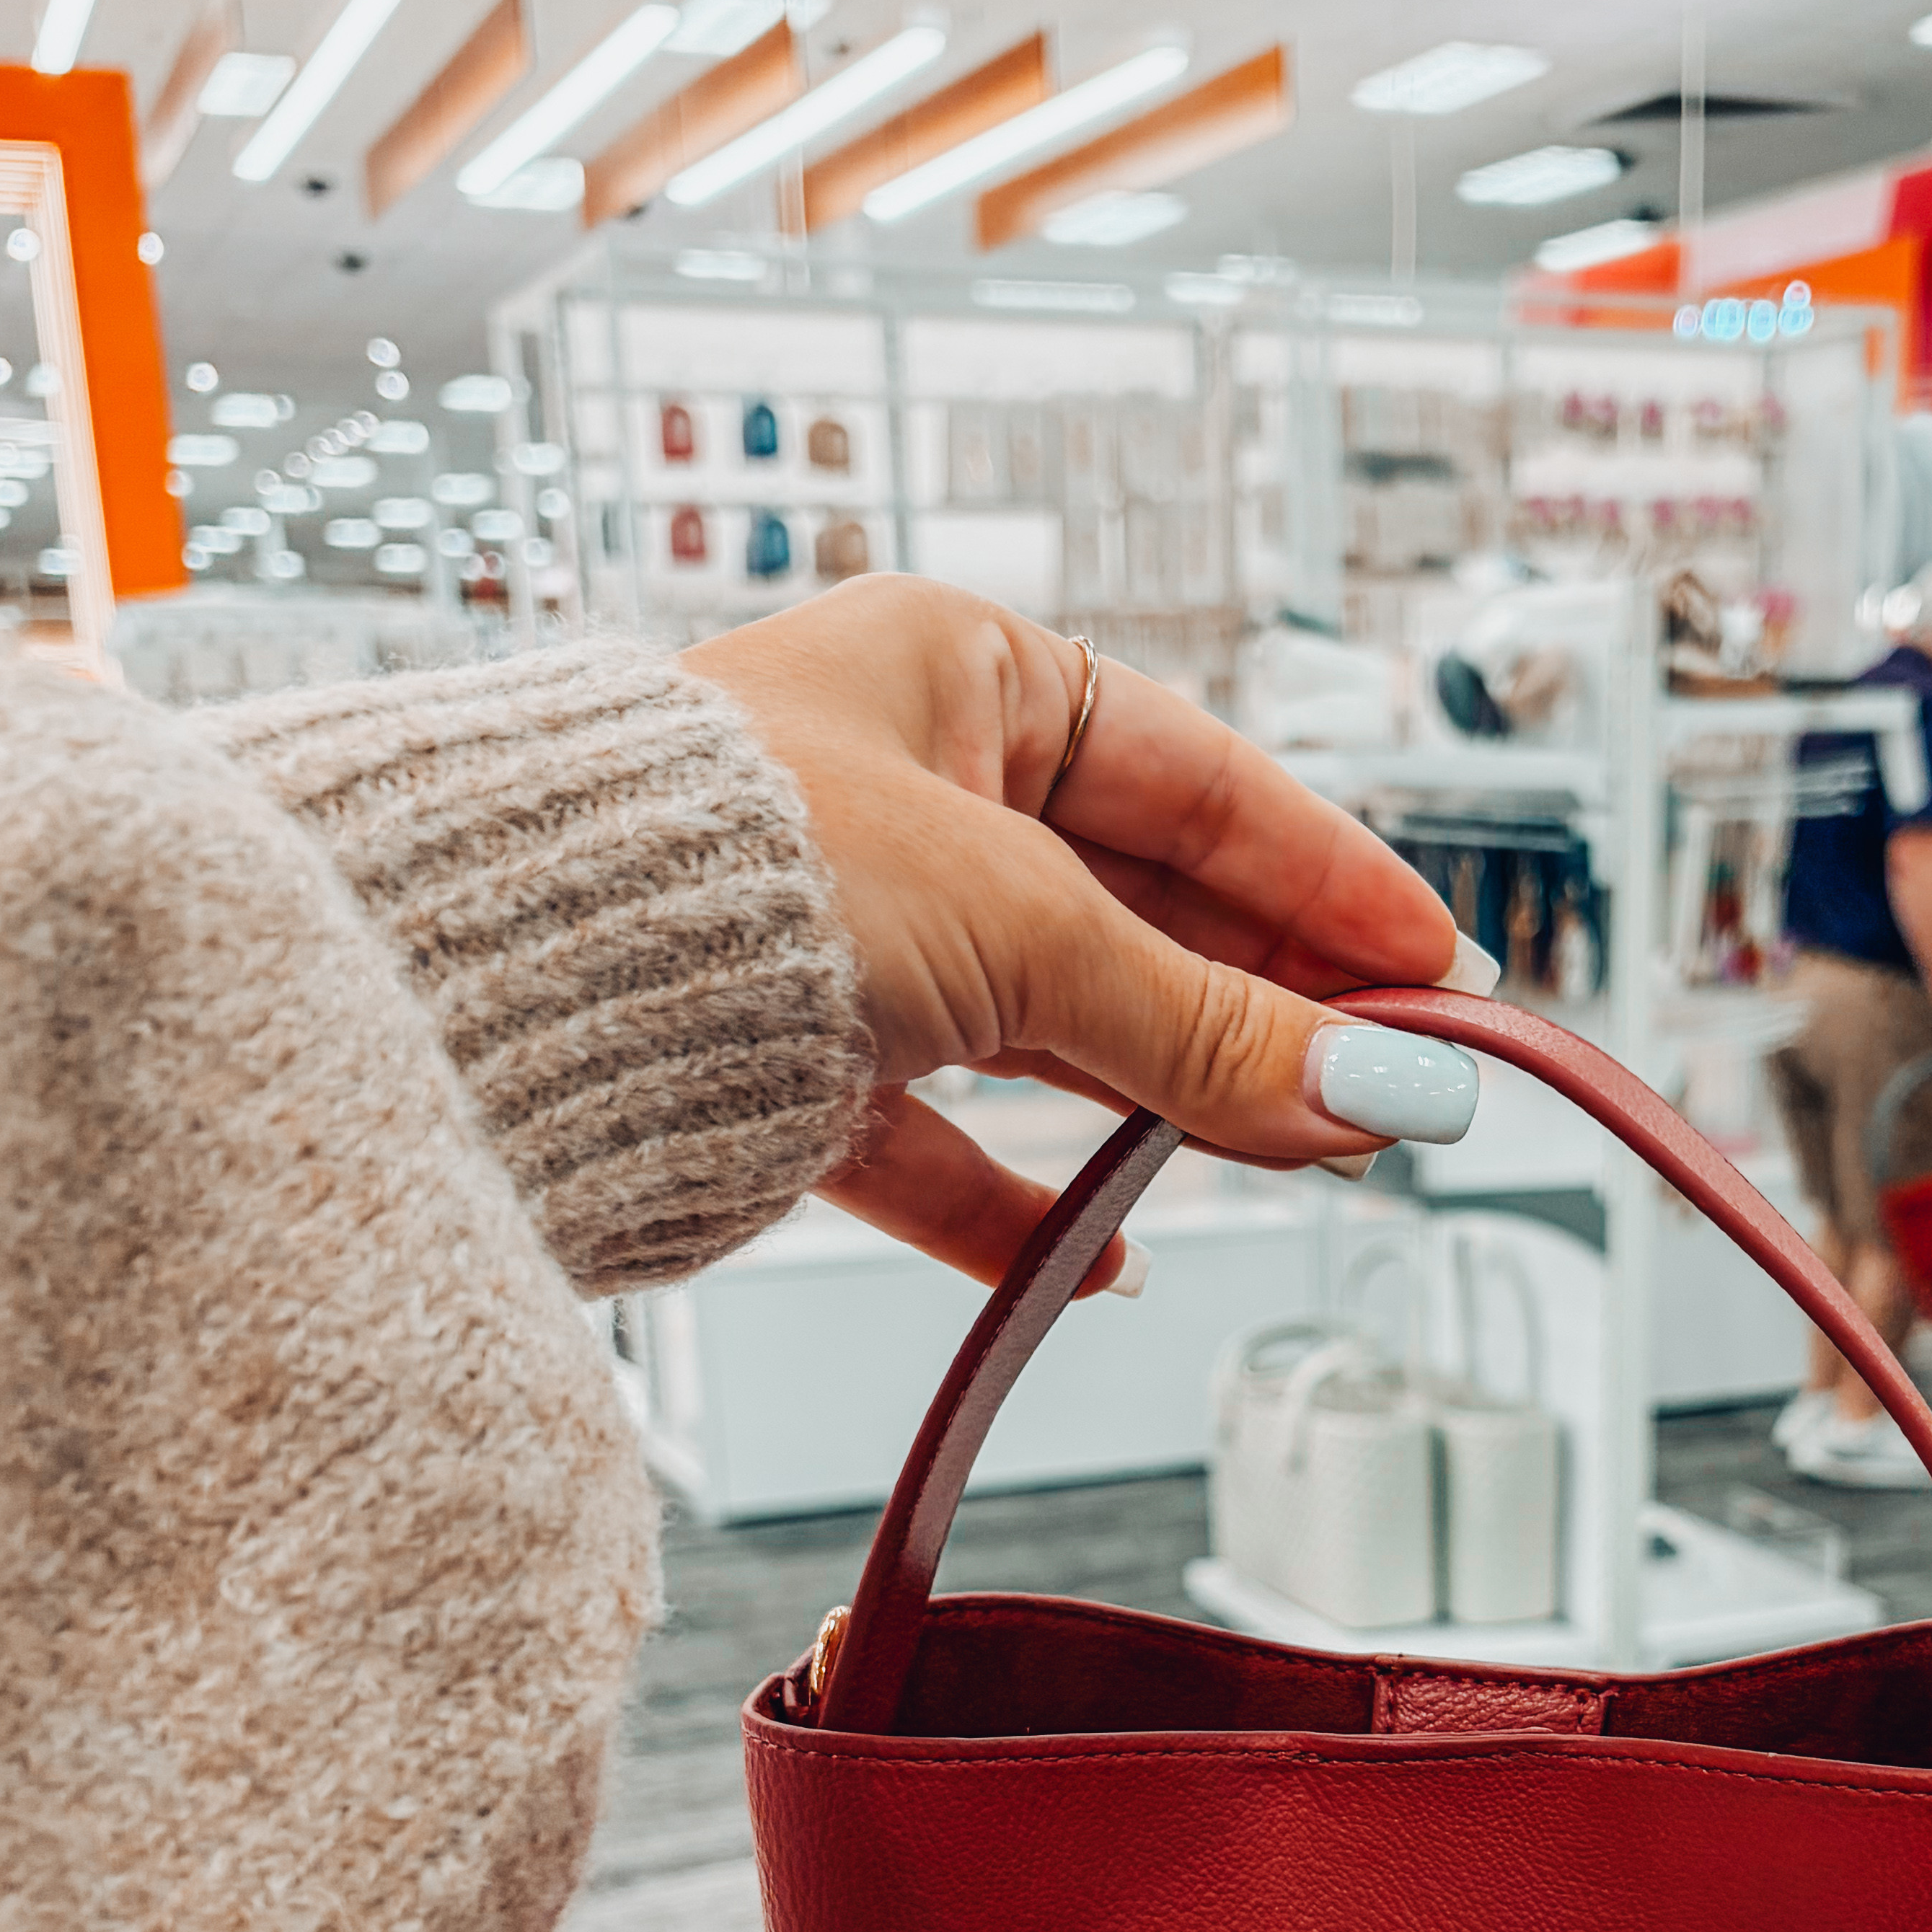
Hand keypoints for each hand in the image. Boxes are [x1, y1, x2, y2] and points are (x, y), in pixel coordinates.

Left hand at [681, 581, 1467, 1284]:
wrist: (500, 984)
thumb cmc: (726, 864)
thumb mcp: (1024, 930)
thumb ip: (1207, 1025)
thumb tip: (1377, 1087)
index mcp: (956, 672)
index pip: (1197, 776)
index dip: (1325, 877)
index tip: (1431, 969)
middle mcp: (899, 789)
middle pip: (1135, 909)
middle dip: (1262, 1006)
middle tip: (1381, 1089)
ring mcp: (841, 933)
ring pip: (1046, 1029)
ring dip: (1163, 1107)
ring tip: (1282, 1163)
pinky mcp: (781, 1066)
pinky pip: (931, 1145)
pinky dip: (1014, 1206)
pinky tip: (1098, 1259)